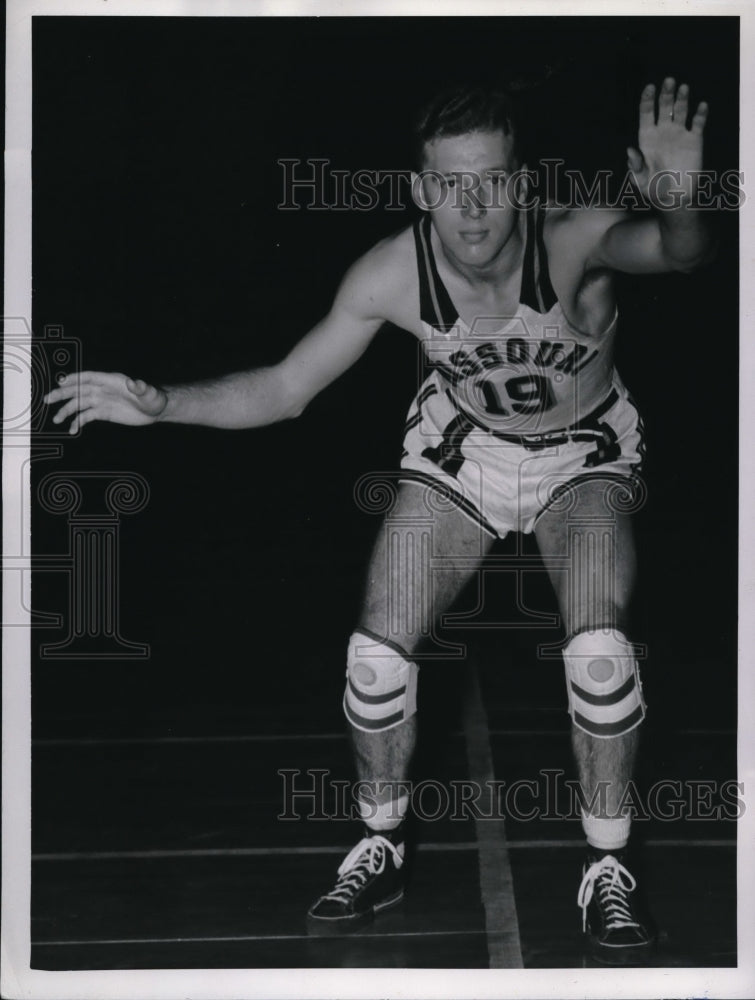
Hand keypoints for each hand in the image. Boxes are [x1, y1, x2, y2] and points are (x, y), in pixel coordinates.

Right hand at [43, 371, 167, 433]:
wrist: (156, 410)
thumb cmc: (153, 398)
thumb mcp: (149, 393)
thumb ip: (140, 388)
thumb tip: (134, 383)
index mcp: (111, 381)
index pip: (89, 377)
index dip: (75, 379)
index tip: (61, 382)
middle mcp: (103, 389)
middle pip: (78, 389)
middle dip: (62, 394)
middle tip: (47, 399)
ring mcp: (101, 401)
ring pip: (79, 403)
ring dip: (66, 410)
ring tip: (56, 419)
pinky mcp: (103, 412)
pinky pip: (86, 416)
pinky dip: (78, 422)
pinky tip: (72, 430)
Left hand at [627, 77, 707, 207]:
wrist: (675, 198)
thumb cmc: (653, 190)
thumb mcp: (641, 180)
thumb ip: (635, 166)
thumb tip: (629, 150)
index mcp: (647, 138)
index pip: (646, 113)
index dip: (647, 100)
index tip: (650, 87)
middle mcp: (663, 132)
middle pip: (664, 107)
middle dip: (666, 94)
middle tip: (668, 81)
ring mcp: (679, 134)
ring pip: (681, 110)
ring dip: (682, 98)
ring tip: (683, 88)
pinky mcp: (694, 140)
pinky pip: (698, 123)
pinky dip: (700, 114)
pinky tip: (701, 106)